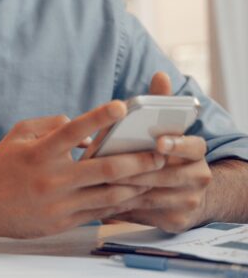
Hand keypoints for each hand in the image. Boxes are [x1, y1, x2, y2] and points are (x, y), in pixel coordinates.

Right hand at [0, 101, 166, 237]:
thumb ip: (50, 125)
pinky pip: (99, 211)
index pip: (72, 130)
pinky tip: (137, 195)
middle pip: (104, 168)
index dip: (98, 117)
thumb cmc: (0, 165)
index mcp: (39, 152)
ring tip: (158, 175)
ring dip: (137, 184)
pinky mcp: (63, 221)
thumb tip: (82, 130)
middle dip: (137, 160)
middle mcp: (52, 178)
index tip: (121, 106)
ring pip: (108, 194)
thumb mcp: (18, 135)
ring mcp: (59, 202)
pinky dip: (120, 202)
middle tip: (161, 152)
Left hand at [107, 72, 211, 231]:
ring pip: (151, 195)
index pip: (193, 146)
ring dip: (124, 188)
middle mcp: (198, 177)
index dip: (177, 144)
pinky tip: (101, 199)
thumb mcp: (166, 127)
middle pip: (166, 174)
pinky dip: (122, 206)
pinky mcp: (175, 221)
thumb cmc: (166, 151)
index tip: (158, 142)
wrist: (186, 191)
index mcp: (196, 152)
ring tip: (98, 180)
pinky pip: (144, 213)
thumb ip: (161, 102)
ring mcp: (189, 201)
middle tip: (111, 163)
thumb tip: (160, 75)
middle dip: (137, 168)